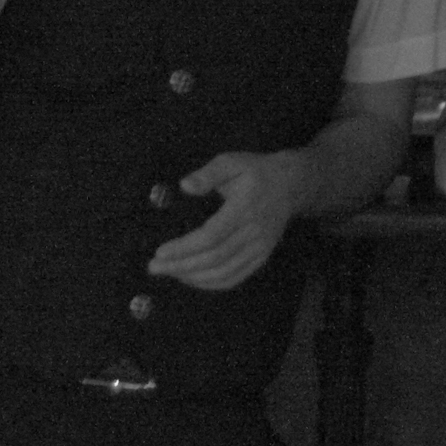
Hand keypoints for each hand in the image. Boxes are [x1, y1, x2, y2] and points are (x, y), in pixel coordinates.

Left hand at [147, 150, 315, 290]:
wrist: (292, 185)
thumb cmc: (256, 171)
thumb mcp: (232, 162)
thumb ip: (208, 174)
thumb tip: (185, 186)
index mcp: (244, 209)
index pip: (211, 236)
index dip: (184, 247)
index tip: (160, 252)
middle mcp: (253, 233)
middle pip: (214, 258)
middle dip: (181, 266)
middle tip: (154, 267)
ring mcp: (260, 248)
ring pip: (224, 272)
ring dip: (193, 277)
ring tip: (169, 273)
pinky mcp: (261, 257)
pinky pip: (236, 277)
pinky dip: (212, 283)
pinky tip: (193, 279)